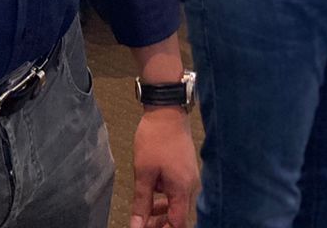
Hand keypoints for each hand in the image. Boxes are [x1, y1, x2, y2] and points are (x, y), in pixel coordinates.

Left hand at [129, 108, 197, 227]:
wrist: (167, 110)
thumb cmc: (156, 138)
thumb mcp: (144, 173)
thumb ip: (142, 202)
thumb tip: (137, 225)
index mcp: (181, 189)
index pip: (177, 223)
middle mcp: (190, 185)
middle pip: (178, 215)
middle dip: (161, 224)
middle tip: (142, 224)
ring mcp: (189, 176)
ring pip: (177, 203)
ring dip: (162, 212)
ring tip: (144, 213)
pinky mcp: (186, 168)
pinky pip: (177, 191)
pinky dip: (165, 197)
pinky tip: (152, 193)